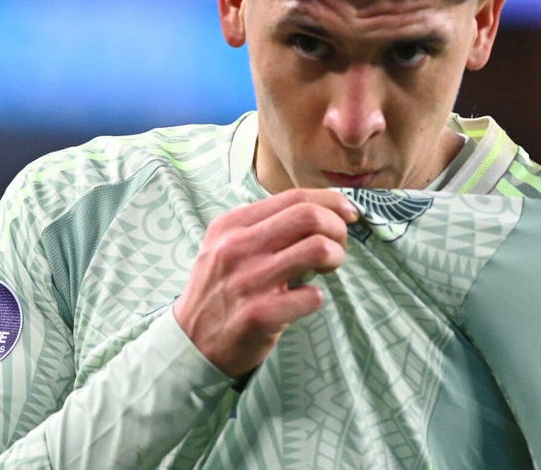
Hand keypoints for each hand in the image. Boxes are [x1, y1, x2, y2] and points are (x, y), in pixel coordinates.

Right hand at [173, 188, 357, 377]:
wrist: (191, 343)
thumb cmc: (221, 290)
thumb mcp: (228, 246)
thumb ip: (266, 227)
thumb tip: (324, 210)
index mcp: (232, 225)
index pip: (294, 197)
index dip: (331, 202)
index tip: (349, 214)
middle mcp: (237, 247)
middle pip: (309, 216)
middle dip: (338, 228)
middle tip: (339, 245)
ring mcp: (247, 281)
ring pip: (317, 249)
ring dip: (335, 258)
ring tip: (327, 270)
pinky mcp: (258, 315)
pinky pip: (312, 296)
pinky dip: (317, 297)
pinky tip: (305, 301)